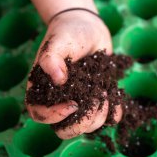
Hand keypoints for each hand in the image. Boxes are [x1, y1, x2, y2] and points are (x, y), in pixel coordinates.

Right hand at [26, 11, 121, 138]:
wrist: (88, 26)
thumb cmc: (68, 32)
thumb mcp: (58, 42)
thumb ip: (52, 58)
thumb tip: (58, 79)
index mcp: (43, 89)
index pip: (40, 114)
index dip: (54, 116)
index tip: (73, 104)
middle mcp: (60, 100)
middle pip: (64, 129)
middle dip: (81, 123)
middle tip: (95, 103)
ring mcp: (80, 101)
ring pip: (86, 126)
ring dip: (99, 117)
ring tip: (104, 93)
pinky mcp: (96, 99)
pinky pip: (105, 118)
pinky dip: (113, 115)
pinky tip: (116, 101)